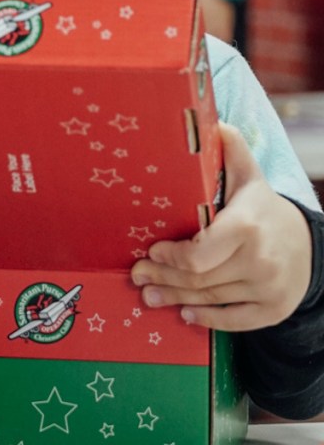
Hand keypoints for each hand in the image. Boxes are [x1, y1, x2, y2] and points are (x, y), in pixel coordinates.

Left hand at [131, 124, 312, 330]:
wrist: (310, 246)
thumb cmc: (265, 210)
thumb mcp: (250, 178)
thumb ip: (231, 151)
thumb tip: (214, 122)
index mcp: (246, 226)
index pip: (196, 255)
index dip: (169, 257)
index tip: (151, 250)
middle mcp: (259, 260)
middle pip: (197, 279)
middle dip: (162, 278)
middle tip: (138, 276)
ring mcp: (267, 288)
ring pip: (209, 299)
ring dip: (174, 299)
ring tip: (150, 295)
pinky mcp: (273, 310)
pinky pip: (233, 322)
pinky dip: (206, 320)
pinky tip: (185, 314)